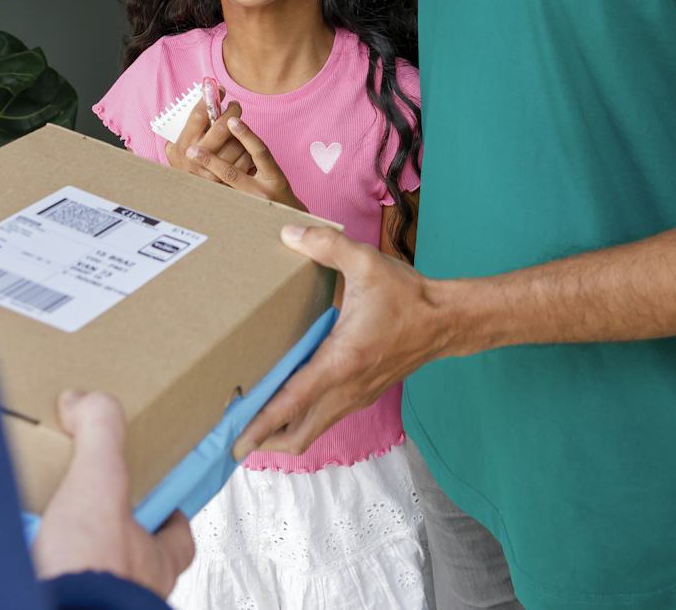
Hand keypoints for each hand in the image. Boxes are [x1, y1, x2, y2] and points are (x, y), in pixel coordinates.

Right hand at [32, 390, 193, 595]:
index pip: (178, 536)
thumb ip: (100, 434)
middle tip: (79, 516)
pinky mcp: (63, 609)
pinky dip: (40, 581)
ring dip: (71, 564)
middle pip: (132, 561)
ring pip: (94, 583)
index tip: (151, 492)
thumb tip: (85, 399)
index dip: (168, 513)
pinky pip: (54, 592)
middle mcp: (133, 594)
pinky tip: (15, 568)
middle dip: (108, 539)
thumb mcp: (99, 484)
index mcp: (155, 563)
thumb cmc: (90, 575)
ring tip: (38, 542)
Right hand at [169, 84, 254, 179]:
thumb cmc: (189, 171)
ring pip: (236, 143)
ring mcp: (213, 174)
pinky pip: (246, 159)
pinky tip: (243, 152)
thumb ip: (186, 131)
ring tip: (236, 135)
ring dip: (239, 135)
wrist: (191, 205)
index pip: (198, 116)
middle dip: (232, 112)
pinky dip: (247, 152)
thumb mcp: (178, 152)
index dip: (210, 99)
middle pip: (220, 127)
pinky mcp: (230, 186)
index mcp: (181, 148)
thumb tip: (203, 99)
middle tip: (235, 107)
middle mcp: (195, 161)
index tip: (218, 90)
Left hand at [187, 115, 306, 213]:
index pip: (260, 152)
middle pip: (231, 174)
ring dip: (203, 177)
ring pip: (221, 191)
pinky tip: (192, 185)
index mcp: (275, 178)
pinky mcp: (237, 215)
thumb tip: (232, 129)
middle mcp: (262, 193)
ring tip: (187, 165)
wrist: (287, 220)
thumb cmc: (278, 192)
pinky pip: (219, 203)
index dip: (246, 135)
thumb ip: (256, 157)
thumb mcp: (275, 174)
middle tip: (191, 150)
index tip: (232, 120)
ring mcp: (248, 206)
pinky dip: (206, 192)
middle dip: (210, 161)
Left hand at [232, 224, 450, 456]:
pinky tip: (285, 405)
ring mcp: (355, 397)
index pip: (294, 402)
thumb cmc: (407, 296)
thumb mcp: (366, 262)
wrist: (445, 321)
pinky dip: (300, 422)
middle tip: (229, 435)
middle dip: (262, 441)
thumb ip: (326, 246)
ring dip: (280, 435)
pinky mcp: (361, 396)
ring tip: (249, 425)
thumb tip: (288, 234)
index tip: (234, 441)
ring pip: (311, 432)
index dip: (261, 423)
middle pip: (297, 436)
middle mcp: (346, 389)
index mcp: (342, 361)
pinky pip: (324, 420)